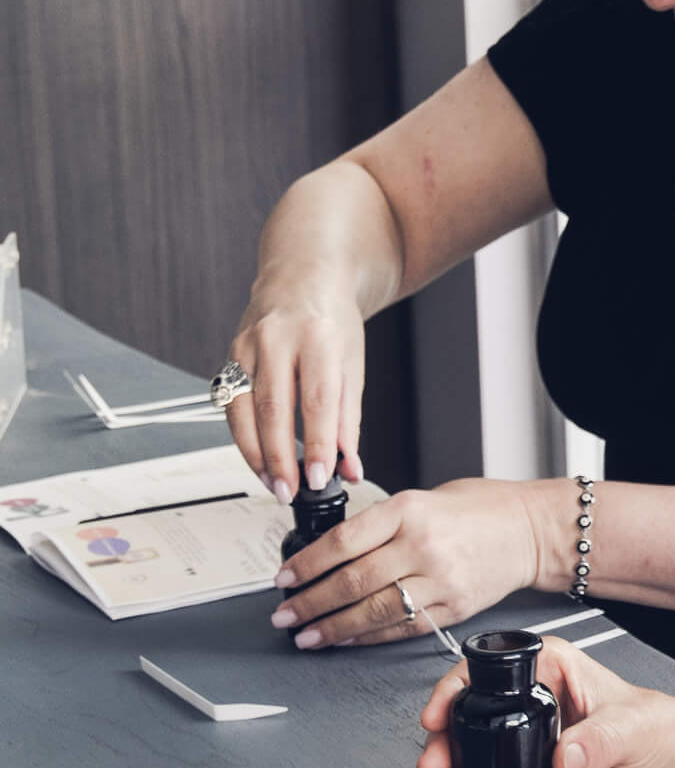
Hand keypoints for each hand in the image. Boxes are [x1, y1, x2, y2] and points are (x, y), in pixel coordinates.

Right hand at [224, 281, 365, 501]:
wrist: (302, 276)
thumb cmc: (332, 320)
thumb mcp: (353, 364)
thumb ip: (348, 420)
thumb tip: (349, 468)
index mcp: (318, 336)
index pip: (316, 399)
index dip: (318, 444)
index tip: (320, 479)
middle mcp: (277, 337)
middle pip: (273, 408)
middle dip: (280, 458)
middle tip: (289, 491)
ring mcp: (247, 343)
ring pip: (242, 410)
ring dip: (255, 454)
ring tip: (273, 483)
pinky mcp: (229, 353)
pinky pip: (231, 404)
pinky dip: (243, 436)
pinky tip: (257, 457)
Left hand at [271, 477, 545, 648]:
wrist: (530, 530)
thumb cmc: (479, 508)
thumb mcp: (423, 497)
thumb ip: (381, 523)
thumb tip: (331, 552)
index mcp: (410, 510)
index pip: (343, 543)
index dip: (306, 566)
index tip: (284, 579)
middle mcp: (423, 546)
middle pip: (351, 582)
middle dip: (309, 603)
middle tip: (285, 614)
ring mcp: (440, 582)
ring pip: (373, 612)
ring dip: (332, 628)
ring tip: (307, 635)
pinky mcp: (453, 609)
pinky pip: (402, 629)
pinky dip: (368, 637)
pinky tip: (346, 639)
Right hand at [417, 639, 674, 767]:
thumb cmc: (663, 732)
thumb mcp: (632, 728)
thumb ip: (599, 740)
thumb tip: (565, 756)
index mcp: (552, 668)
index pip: (490, 669)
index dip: (455, 689)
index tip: (438, 715)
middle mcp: (534, 700)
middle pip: (472, 712)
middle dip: (444, 739)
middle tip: (435, 766)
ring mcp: (529, 739)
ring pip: (474, 749)